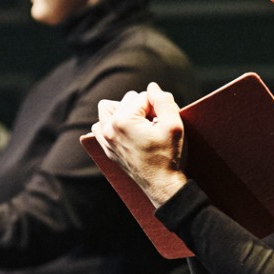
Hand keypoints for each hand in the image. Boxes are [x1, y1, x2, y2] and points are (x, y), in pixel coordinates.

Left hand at [90, 82, 187, 207]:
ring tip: (140, 123)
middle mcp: (109, 128)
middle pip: (126, 100)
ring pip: (107, 109)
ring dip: (123, 111)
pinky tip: (127, 131)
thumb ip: (163, 100)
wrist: (162, 186)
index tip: (163, 121)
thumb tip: (152, 87)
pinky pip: (100, 127)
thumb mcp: (174, 125)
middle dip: (142, 107)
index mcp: (123, 120)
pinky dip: (111, 124)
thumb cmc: (169, 156)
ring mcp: (106, 140)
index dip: (158, 106)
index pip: (143, 96)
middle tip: (155, 123)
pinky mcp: (107, 149)